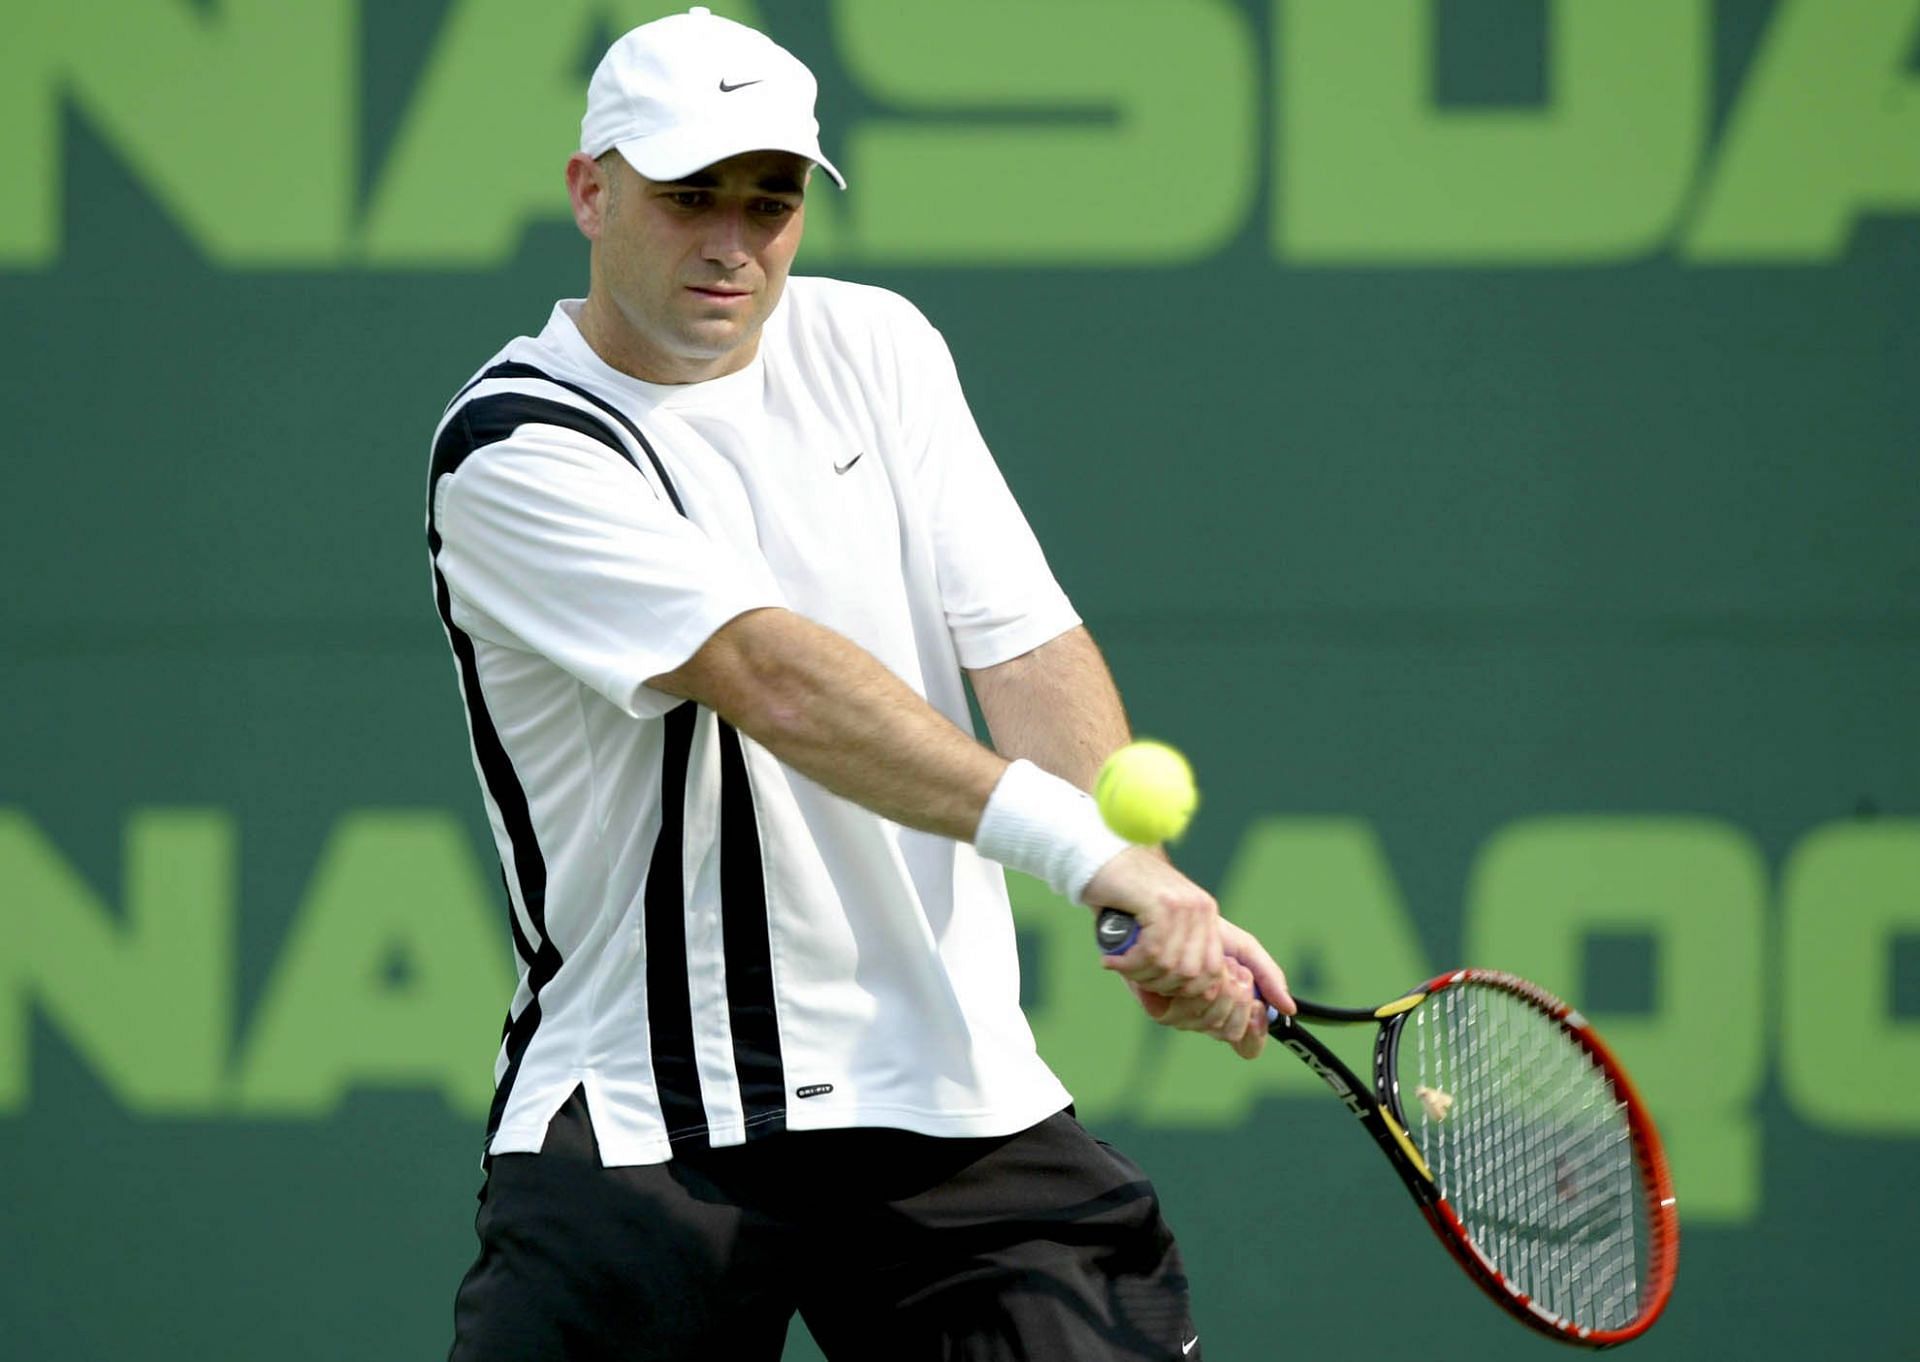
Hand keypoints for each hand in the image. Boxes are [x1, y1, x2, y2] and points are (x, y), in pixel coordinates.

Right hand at [1080, 847, 1223, 997]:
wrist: (1095, 856)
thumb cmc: (1118, 897)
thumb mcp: (1151, 927)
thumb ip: (1165, 957)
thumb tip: (1167, 1007)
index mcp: (1205, 914)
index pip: (1216, 971)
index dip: (1191, 993)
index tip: (1164, 997)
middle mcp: (1201, 908)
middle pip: (1195, 975)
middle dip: (1163, 986)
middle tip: (1135, 977)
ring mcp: (1184, 904)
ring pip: (1172, 966)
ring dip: (1141, 975)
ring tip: (1120, 965)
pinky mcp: (1160, 903)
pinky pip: (1153, 952)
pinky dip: (1131, 964)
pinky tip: (1112, 960)